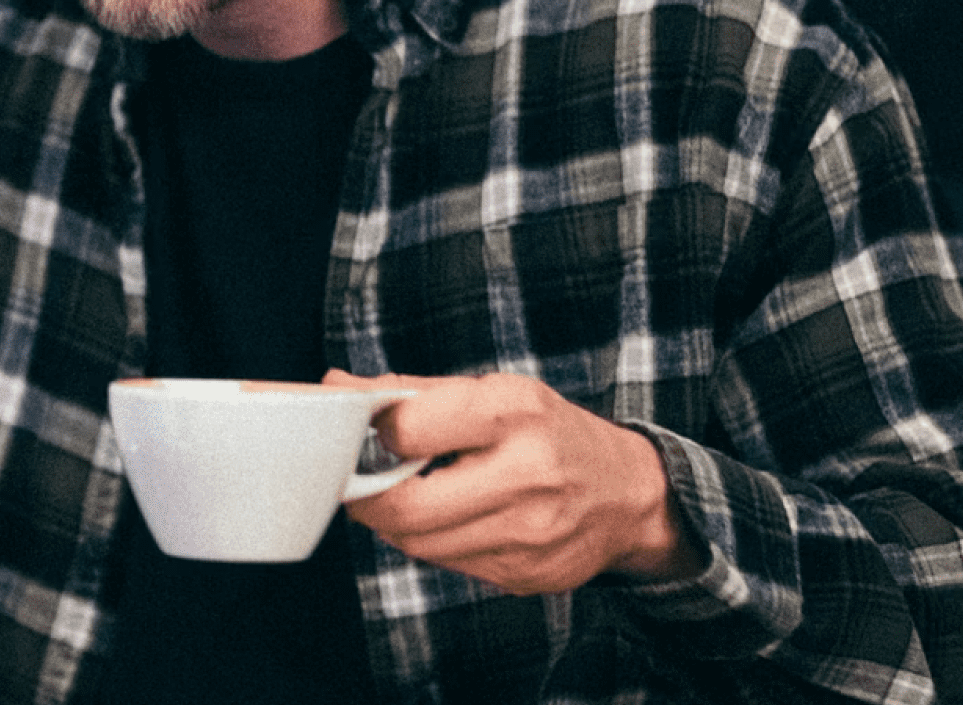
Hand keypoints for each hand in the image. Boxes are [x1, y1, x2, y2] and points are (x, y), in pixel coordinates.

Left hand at [326, 370, 703, 594]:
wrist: (629, 493)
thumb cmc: (548, 434)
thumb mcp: (492, 393)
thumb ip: (410, 393)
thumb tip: (334, 388)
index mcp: (514, 412)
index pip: (407, 431)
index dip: (376, 434)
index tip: (373, 433)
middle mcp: (527, 474)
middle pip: (404, 508)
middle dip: (367, 499)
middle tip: (362, 484)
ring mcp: (529, 532)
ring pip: (418, 544)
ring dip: (397, 523)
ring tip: (411, 496)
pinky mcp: (526, 575)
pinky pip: (448, 565)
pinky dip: (433, 543)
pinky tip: (452, 520)